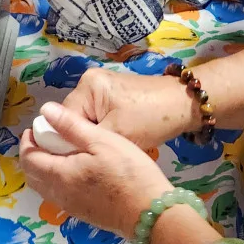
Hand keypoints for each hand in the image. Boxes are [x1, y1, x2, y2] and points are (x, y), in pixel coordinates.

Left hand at [19, 102, 171, 239]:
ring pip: (45, 187)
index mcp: (60, 175)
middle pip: (33, 175)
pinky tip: (76, 168)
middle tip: (45, 137)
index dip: (27, 142)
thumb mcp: (101, 140)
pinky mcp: (85, 214)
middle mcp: (60, 195)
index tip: (36, 128)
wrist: (152, 214)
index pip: (28, 159)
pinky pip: (59, 195)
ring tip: (60, 150)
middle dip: (32, 155)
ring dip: (44, 168)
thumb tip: (44, 111)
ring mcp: (72, 207)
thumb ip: (70, 125)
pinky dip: (57, 180)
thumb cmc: (128, 172)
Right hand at [64, 67, 201, 148]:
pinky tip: (112, 143)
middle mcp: (89, 82)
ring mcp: (101, 88)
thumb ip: (85, 138)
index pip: (64, 117)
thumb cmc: (151, 118)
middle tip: (92, 160)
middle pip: (74, 118)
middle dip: (82, 138)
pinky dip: (103, 130)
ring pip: (86, 120)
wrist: (183, 105)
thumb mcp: (117, 133)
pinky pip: (97, 117)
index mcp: (87, 85)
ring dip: (93, 136)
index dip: (67, 140)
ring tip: (103, 153)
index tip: (76, 162)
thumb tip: (59, 151)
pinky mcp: (112, 96)